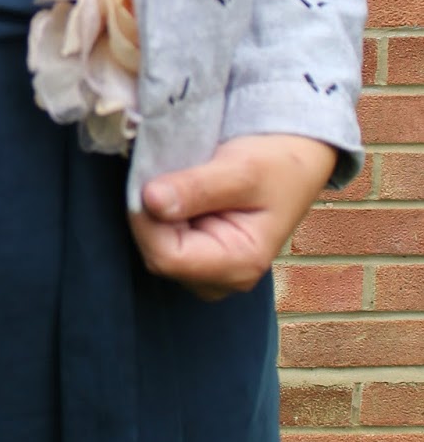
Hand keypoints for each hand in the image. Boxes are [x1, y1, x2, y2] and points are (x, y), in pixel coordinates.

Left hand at [128, 133, 338, 301]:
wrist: (295, 161)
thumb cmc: (277, 164)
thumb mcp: (241, 168)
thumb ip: (197, 187)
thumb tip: (150, 200)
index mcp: (240, 264)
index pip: (166, 257)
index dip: (146, 221)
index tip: (148, 181)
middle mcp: (223, 279)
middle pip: (158, 256)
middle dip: (152, 217)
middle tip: (168, 175)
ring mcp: (209, 272)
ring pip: (156, 249)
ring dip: (156, 215)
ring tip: (179, 183)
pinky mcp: (199, 259)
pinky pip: (163, 242)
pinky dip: (162, 216)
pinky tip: (179, 194)